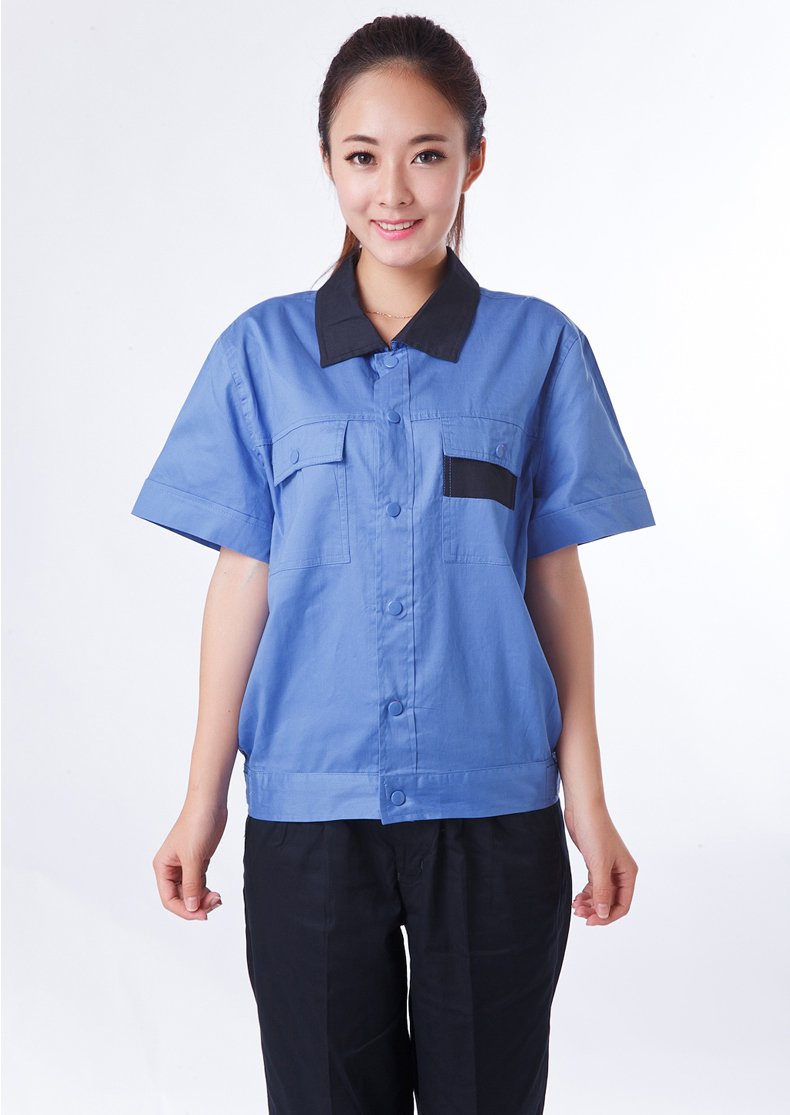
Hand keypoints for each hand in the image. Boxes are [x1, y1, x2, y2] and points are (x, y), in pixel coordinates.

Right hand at [153, 800, 227, 920]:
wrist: (210, 804)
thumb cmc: (196, 824)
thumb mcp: (193, 858)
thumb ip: (192, 885)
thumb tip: (192, 908)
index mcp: (162, 867)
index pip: (169, 899)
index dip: (184, 910)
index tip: (202, 915)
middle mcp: (171, 868)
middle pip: (181, 898)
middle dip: (196, 904)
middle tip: (214, 904)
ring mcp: (185, 865)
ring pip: (191, 892)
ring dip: (203, 899)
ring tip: (218, 899)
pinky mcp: (198, 861)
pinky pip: (200, 883)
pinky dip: (207, 891)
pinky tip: (216, 894)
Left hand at [564, 802, 637, 925]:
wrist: (583, 809)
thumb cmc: (595, 832)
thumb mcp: (598, 866)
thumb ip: (601, 891)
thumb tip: (603, 914)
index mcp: (628, 873)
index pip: (623, 904)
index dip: (608, 916)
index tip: (591, 921)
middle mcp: (621, 872)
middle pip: (611, 901)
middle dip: (596, 910)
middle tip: (579, 913)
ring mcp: (608, 868)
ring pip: (601, 894)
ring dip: (590, 903)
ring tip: (575, 907)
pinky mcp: (595, 863)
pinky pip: (593, 885)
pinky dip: (586, 894)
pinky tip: (576, 898)